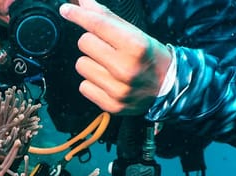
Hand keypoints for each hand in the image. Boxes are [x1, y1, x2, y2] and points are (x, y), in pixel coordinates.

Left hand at [59, 0, 172, 114]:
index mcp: (135, 46)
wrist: (169, 88)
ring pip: (81, 65)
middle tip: (106, 47)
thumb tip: (81, 3)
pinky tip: (107, 80)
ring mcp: (118, 90)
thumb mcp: (134, 33)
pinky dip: (92, 82)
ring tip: (108, 65)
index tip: (66, 10)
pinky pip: (83, 87)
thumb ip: (106, 17)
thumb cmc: (150, 57)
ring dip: (91, 63)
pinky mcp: (111, 105)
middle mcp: (126, 69)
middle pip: (84, 43)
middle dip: (92, 41)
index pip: (97, 25)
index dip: (78, 15)